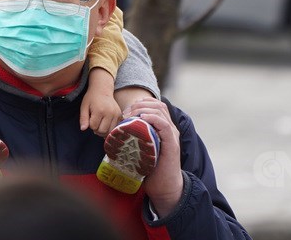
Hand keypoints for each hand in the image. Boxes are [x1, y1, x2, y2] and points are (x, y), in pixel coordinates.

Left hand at [81, 68, 120, 134]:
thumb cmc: (92, 98)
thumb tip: (83, 129)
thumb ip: (83, 118)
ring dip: (103, 130)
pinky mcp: (119, 115)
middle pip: (102, 131)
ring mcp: (116, 114)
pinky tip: (105, 122)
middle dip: (96, 129)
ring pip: (109, 131)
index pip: (94, 127)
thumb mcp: (84, 106)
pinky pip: (114, 128)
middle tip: (94, 121)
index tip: (90, 118)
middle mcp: (110, 113)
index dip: (90, 125)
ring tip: (100, 122)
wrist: (103, 89)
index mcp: (100, 110)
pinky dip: (109, 128)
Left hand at [123, 98, 183, 218]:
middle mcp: (170, 129)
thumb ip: (136, 140)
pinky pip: (165, 125)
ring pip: (161, 111)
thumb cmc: (152, 170)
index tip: (127, 110)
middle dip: (140, 104)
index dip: (141, 103)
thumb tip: (118, 134)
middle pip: (158, 105)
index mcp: (164, 128)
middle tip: (126, 113)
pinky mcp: (172, 144)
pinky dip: (153, 118)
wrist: (164, 188)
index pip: (156, 106)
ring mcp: (172, 136)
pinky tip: (142, 118)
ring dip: (143, 109)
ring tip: (131, 115)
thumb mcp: (142, 149)